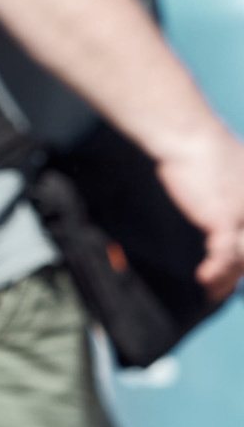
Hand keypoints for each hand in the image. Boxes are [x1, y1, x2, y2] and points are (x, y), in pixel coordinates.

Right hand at [154, 127, 243, 300]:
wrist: (188, 134)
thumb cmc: (202, 144)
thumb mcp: (231, 168)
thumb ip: (234, 187)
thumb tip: (221, 196)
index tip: (237, 273)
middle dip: (241, 272)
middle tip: (228, 289)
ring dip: (229, 279)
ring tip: (214, 292)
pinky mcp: (225, 218)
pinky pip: (225, 255)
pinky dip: (216, 271)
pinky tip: (204, 281)